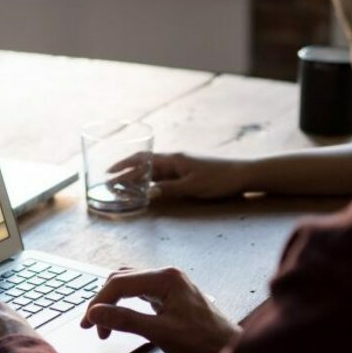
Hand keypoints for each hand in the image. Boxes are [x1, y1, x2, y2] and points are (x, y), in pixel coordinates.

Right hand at [80, 267, 238, 352]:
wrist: (230, 351)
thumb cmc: (202, 342)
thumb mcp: (160, 333)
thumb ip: (126, 320)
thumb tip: (95, 313)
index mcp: (165, 278)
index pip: (120, 283)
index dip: (99, 302)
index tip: (88, 324)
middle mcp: (167, 275)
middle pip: (122, 279)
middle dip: (104, 302)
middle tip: (92, 326)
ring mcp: (170, 284)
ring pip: (130, 285)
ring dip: (113, 302)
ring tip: (103, 325)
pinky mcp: (171, 295)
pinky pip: (140, 292)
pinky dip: (126, 304)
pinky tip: (122, 317)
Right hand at [110, 152, 248, 200]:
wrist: (242, 175)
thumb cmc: (218, 179)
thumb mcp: (192, 187)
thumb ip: (169, 189)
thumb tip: (148, 193)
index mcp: (173, 159)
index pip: (142, 159)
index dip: (124, 165)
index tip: (109, 172)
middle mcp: (174, 160)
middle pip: (144, 165)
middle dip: (126, 173)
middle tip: (110, 184)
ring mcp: (180, 167)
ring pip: (153, 172)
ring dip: (137, 178)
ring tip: (123, 188)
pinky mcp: (187, 174)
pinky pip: (163, 177)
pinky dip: (151, 183)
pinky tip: (146, 190)